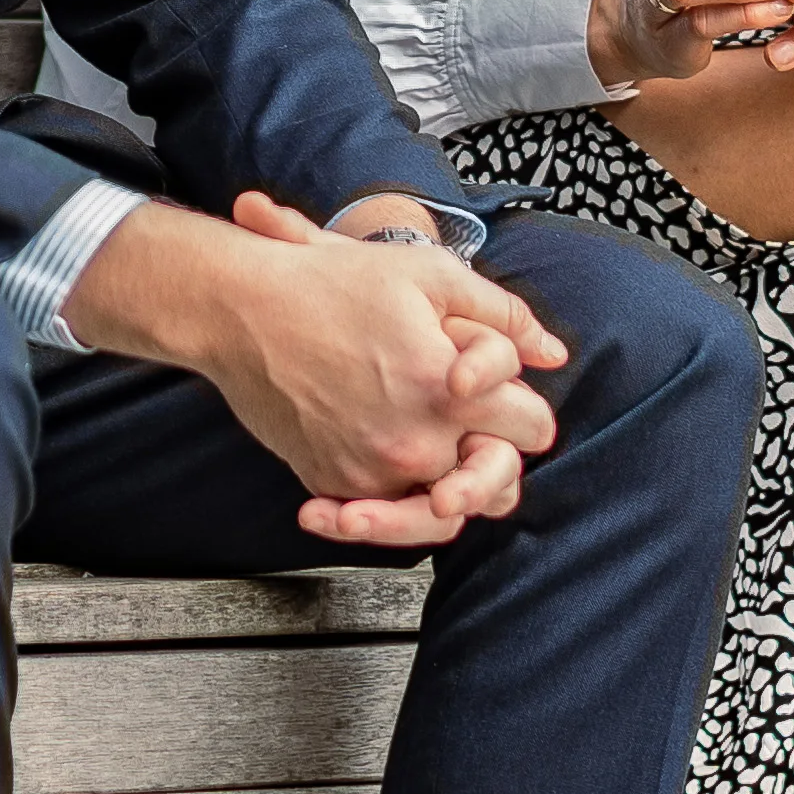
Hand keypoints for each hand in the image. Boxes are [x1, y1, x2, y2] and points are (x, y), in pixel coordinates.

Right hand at [59, 194, 566, 547]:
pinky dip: (387, 505)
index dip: (527, 410)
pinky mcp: (334, 485)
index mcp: (452, 392)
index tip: (508, 401)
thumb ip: (504, 316)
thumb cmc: (332, 283)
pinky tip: (381, 488)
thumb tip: (553, 354)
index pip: (534, 428)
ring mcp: (373, 472)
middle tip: (480, 442)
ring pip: (442, 517)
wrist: (241, 310)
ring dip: (449, 497)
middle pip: (498, 486)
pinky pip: (381, 516)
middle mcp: (417, 444)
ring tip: (442, 483)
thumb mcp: (430, 276)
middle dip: (497, 462)